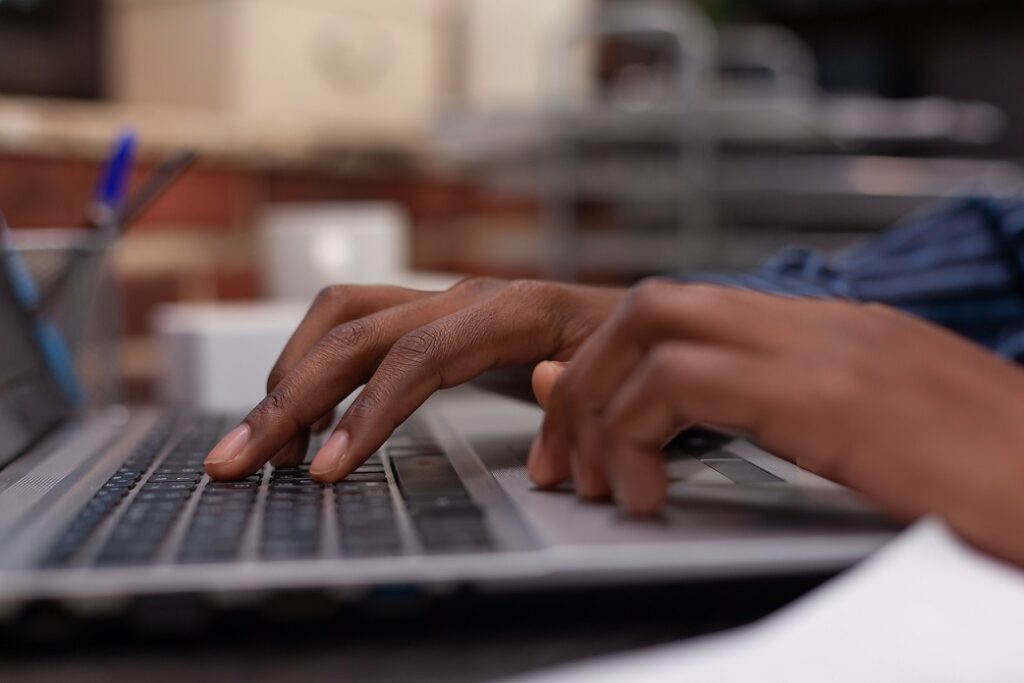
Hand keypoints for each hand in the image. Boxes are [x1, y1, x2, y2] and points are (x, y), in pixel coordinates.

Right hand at [204, 278, 624, 480]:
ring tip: (261, 441)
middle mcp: (464, 297)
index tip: (326, 470)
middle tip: (238, 459)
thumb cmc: (626, 349)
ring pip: (339, 316)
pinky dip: (315, 368)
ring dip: (289, 375)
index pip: (417, 355)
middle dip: (289, 397)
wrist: (635, 319)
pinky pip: (354, 330)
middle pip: (355, 332)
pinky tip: (302, 417)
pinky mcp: (429, 318)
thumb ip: (579, 387)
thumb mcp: (618, 373)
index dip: (366, 412)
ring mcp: (441, 303)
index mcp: (512, 309)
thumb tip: (540, 382)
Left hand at [529, 280, 1023, 566]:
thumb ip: (775, 418)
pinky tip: (644, 495)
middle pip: (651, 304)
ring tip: (593, 480)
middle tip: (560, 457)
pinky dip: (635, 433)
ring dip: (597, 404)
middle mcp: (817, 324)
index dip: (608, 362)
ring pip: (653, 324)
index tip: (575, 425)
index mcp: (827, 333)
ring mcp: (822, 349)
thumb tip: (672, 423)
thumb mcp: (871, 443)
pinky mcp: (827, 394)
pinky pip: (684, 382)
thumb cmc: (987, 480)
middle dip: (585, 379)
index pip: (683, 309)